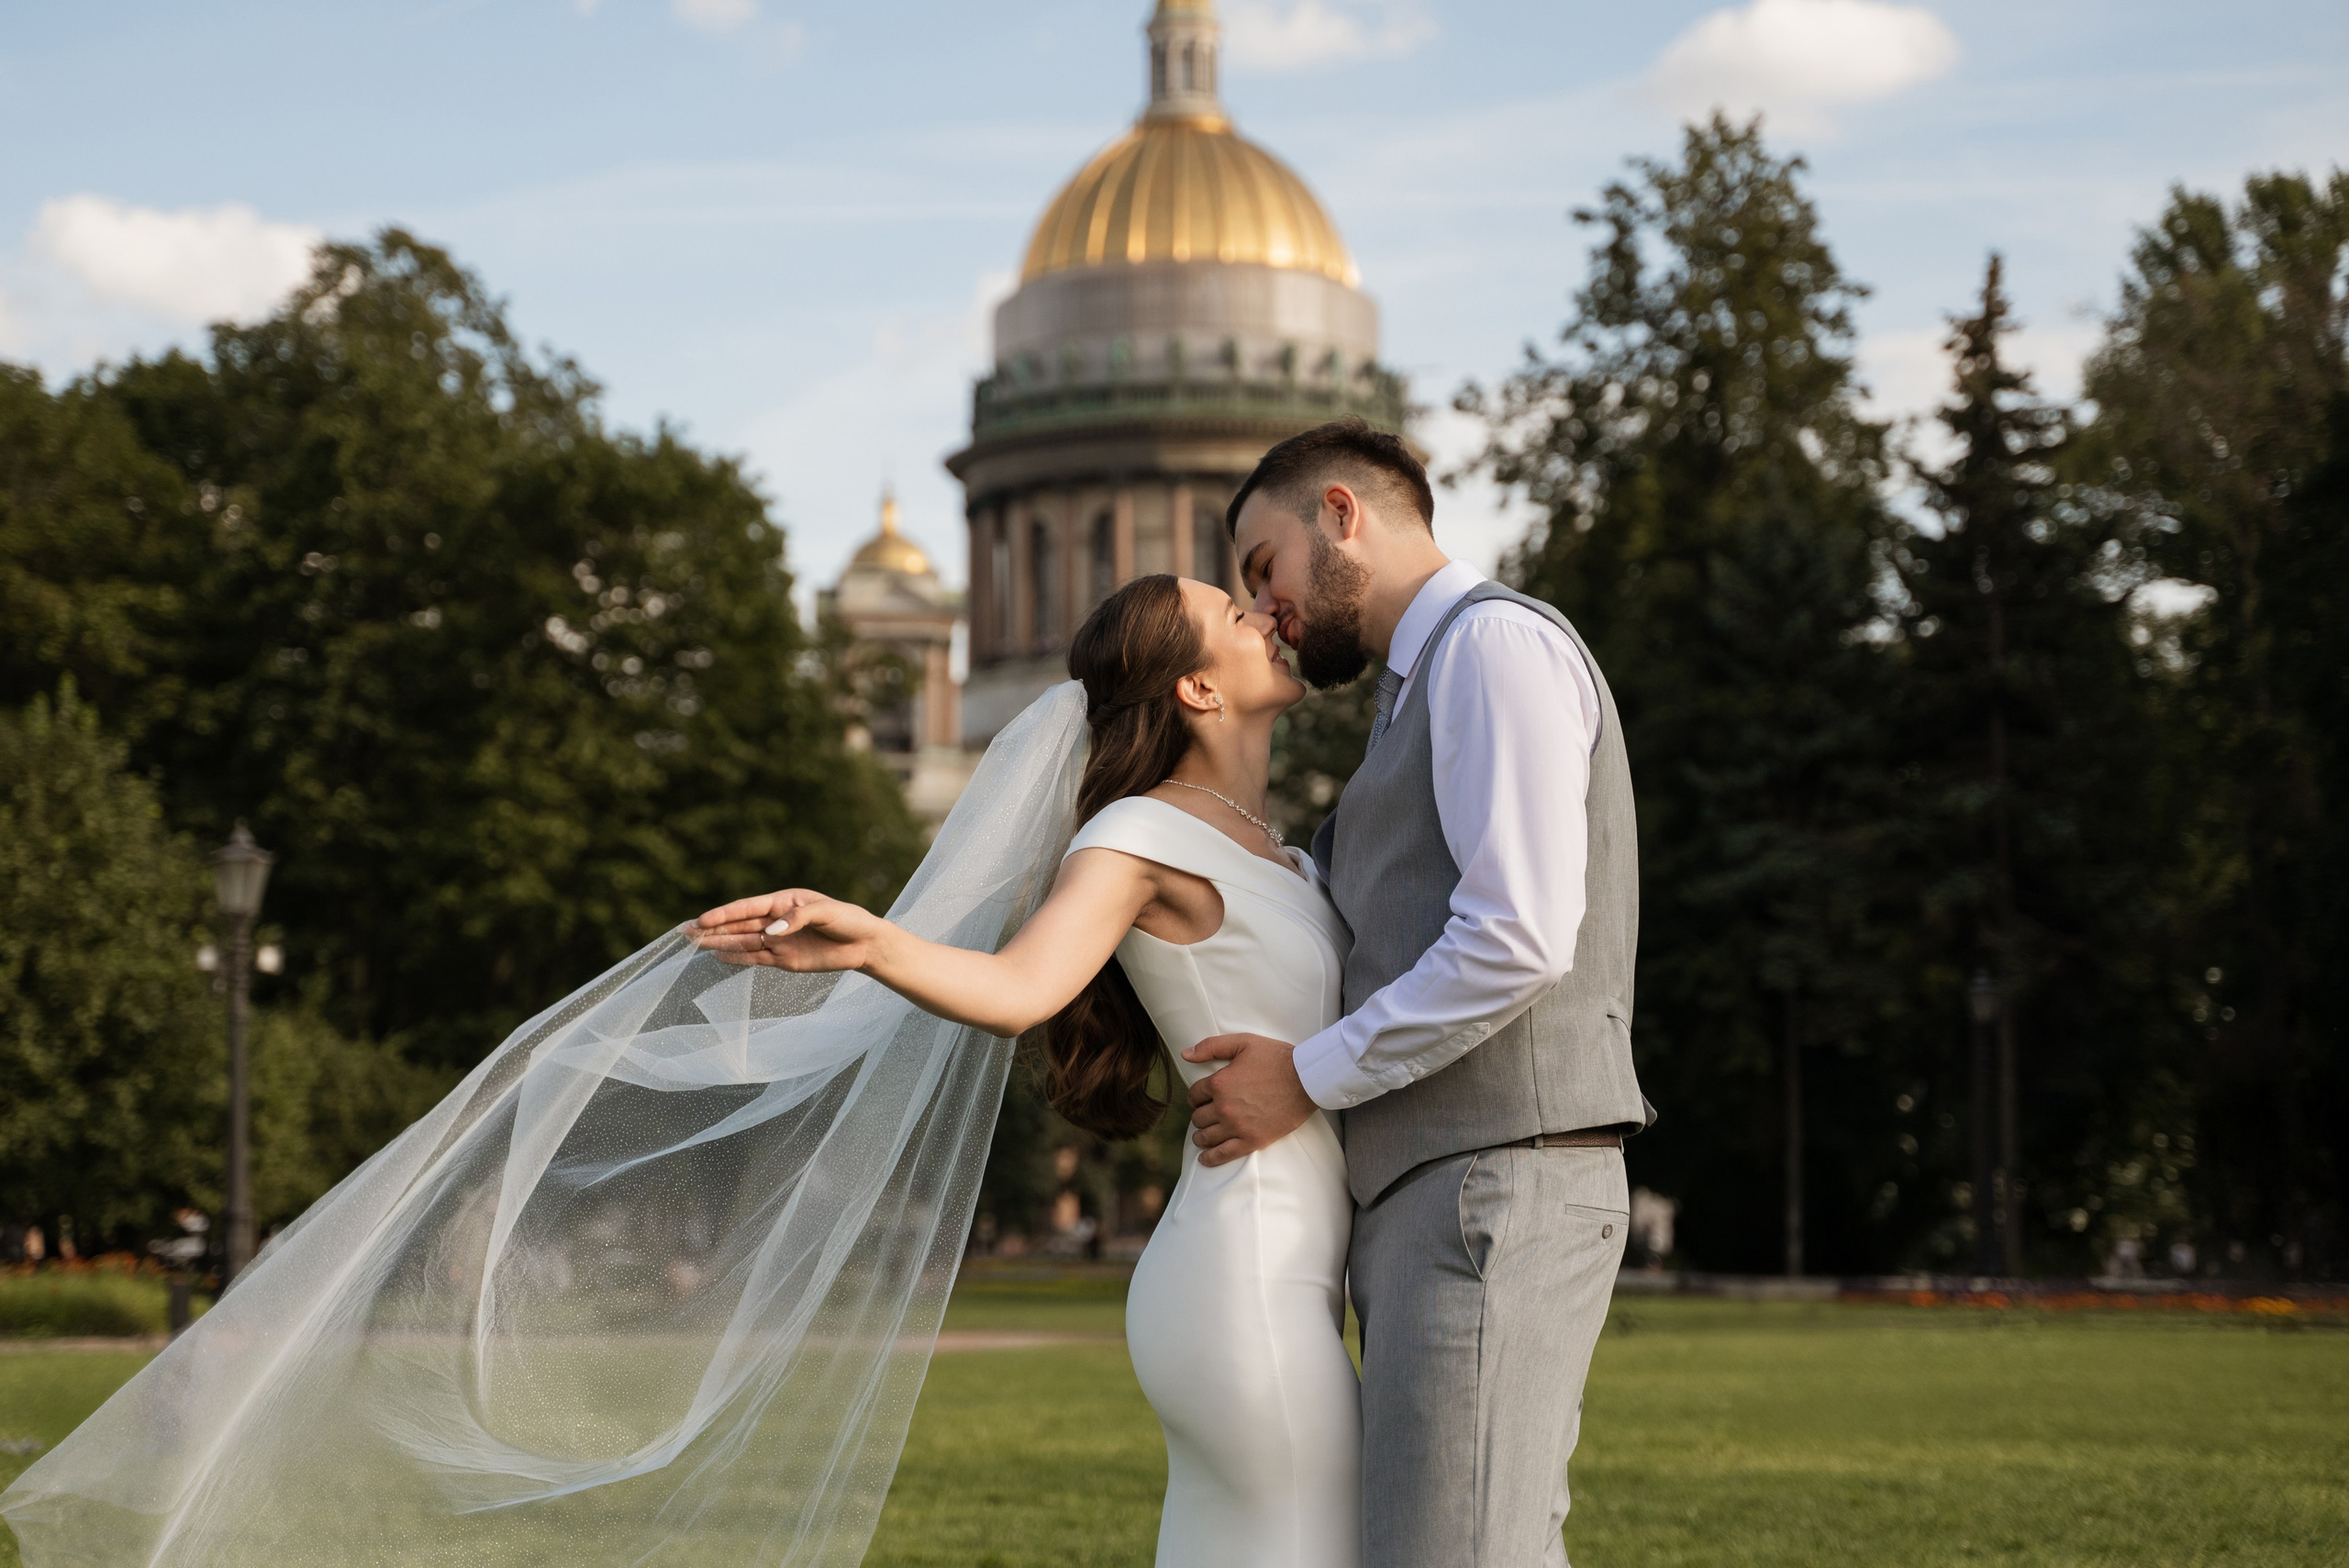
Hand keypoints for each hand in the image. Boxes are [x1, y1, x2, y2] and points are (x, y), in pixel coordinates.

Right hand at [690, 890, 890, 972]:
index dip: (724, 914)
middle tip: (684, 932)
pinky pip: (756, 958)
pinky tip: (718, 956)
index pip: (748, 907)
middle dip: (712, 928)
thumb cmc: (849, 920)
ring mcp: (779, 941)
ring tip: (694, 944)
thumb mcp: (827, 912)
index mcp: (785, 901)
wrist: (866, 944)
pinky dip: (737, 958)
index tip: (702, 920)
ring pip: (743, 941)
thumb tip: (770, 933)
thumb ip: (798, 919)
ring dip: (719, 942)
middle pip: (739, 924)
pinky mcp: (784, 959)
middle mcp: (777, 920)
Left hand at [1181, 1033, 1317, 1166]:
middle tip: (1208, 1113)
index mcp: (1219, 1083)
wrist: (1306, 1079)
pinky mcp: (1252, 1140)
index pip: (1194, 1094)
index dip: (1197, 1095)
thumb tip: (1185, 1054)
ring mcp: (1237, 1126)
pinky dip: (1210, 1158)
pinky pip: (1223, 1154)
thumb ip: (1211, 1046)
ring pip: (1206, 1137)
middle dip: (1200, 1114)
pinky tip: (1204, 1158)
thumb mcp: (1243, 1043)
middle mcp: (1224, 1107)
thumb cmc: (1276, 1058)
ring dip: (1201, 1135)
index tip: (1203, 1097)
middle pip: (1198, 1117)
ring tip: (1203, 1135)